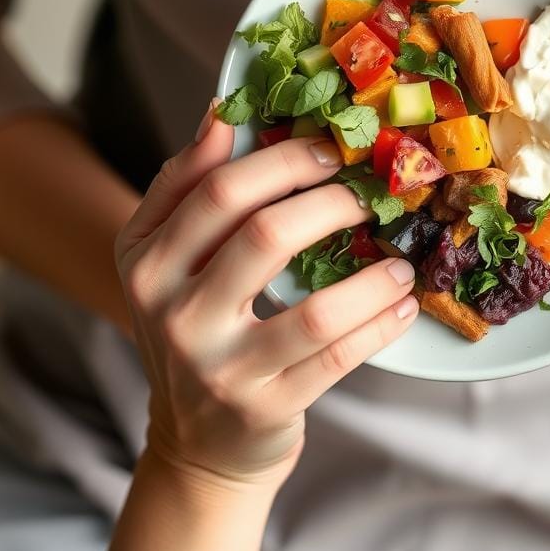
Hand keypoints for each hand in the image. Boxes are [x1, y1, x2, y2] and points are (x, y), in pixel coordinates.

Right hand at [113, 106, 418, 490]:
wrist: (198, 440)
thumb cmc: (194, 327)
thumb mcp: (165, 257)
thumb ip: (187, 183)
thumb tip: (223, 110)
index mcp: (146, 261)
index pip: (218, 191)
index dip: (284, 160)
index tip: (328, 147)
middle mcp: (173, 314)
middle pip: (266, 235)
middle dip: (333, 203)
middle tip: (371, 194)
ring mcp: (219, 367)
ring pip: (315, 309)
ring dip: (375, 277)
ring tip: (401, 260)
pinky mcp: (264, 406)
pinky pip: (338, 358)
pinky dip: (381, 325)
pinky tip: (403, 305)